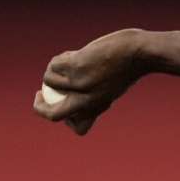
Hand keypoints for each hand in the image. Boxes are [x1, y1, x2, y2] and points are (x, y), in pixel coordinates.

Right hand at [32, 29, 147, 134]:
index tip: (64, 107)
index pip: (79, 128)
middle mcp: (87, 101)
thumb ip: (95, 95)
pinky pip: (54, 65)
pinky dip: (59, 59)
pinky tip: (73, 54)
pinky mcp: (74, 67)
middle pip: (52, 115)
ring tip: (68, 62)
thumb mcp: (112, 88)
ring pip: (48, 82)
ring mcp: (79, 84)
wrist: (140, 52)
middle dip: (39, 107)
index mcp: (98, 107)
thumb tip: (71, 94)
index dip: (67, 121)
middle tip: (40, 94)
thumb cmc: (128, 68)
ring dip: (53, 71)